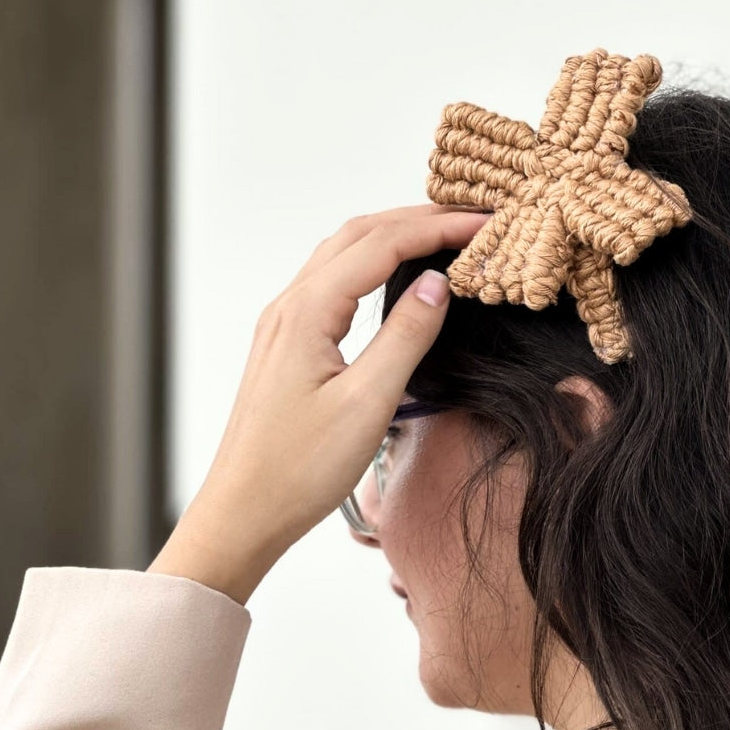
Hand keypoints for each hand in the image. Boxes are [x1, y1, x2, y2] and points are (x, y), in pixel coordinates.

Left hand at [148, 203, 490, 604]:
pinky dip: (372, 263)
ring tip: (443, 236)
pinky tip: (396, 276)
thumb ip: (405, 336)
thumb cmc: (299, 468)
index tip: (485, 222)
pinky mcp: (288, 345)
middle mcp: (290, 306)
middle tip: (472, 219)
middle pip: (360, 234)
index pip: (382, 244)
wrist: (244, 511)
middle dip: (418, 219)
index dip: (438, 227)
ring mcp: (285, 323)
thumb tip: (439, 283)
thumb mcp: (367, 403)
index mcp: (307, 312)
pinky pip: (333, 281)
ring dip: (394, 235)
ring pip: (343, 254)